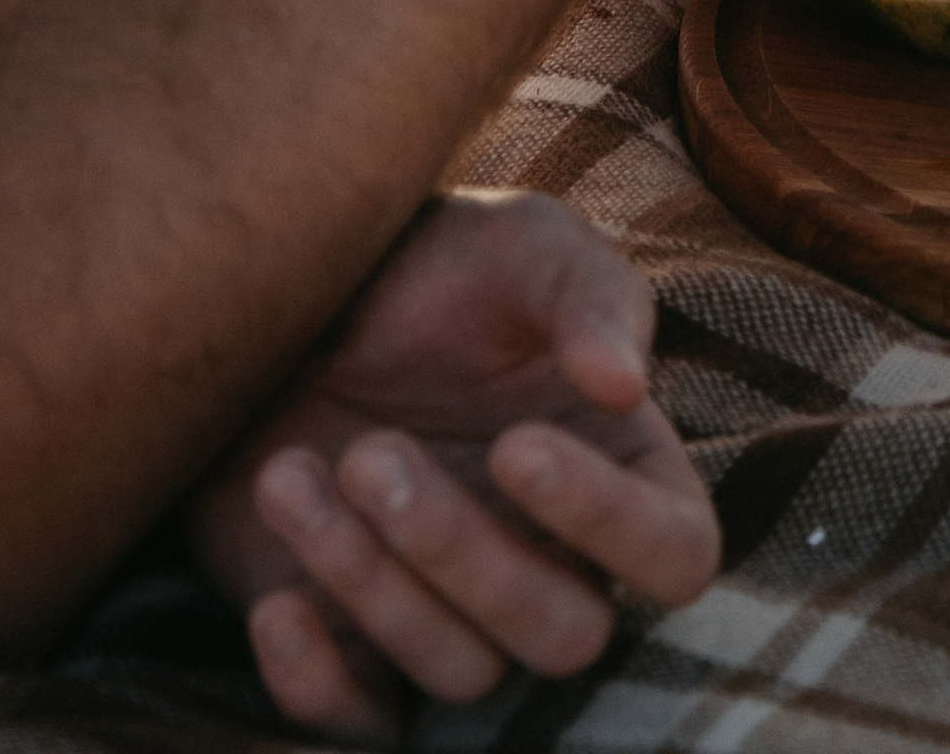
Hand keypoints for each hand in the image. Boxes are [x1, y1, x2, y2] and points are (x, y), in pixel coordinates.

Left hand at [187, 192, 716, 742]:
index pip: (675, 554)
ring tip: (289, 473)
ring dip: (371, 582)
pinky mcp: (357, 650)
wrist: (294, 294)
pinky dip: (317, 685)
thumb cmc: (435, 267)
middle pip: (562, 635)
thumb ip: (590, 294)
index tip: (516, 444)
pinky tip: (274, 602)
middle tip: (372, 452)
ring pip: (459, 671)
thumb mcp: (522, 244)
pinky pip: (362, 725)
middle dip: (462, 552)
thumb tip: (622, 385)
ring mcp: (455, 615)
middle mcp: (553, 561)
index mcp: (621, 471)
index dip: (608, 523)